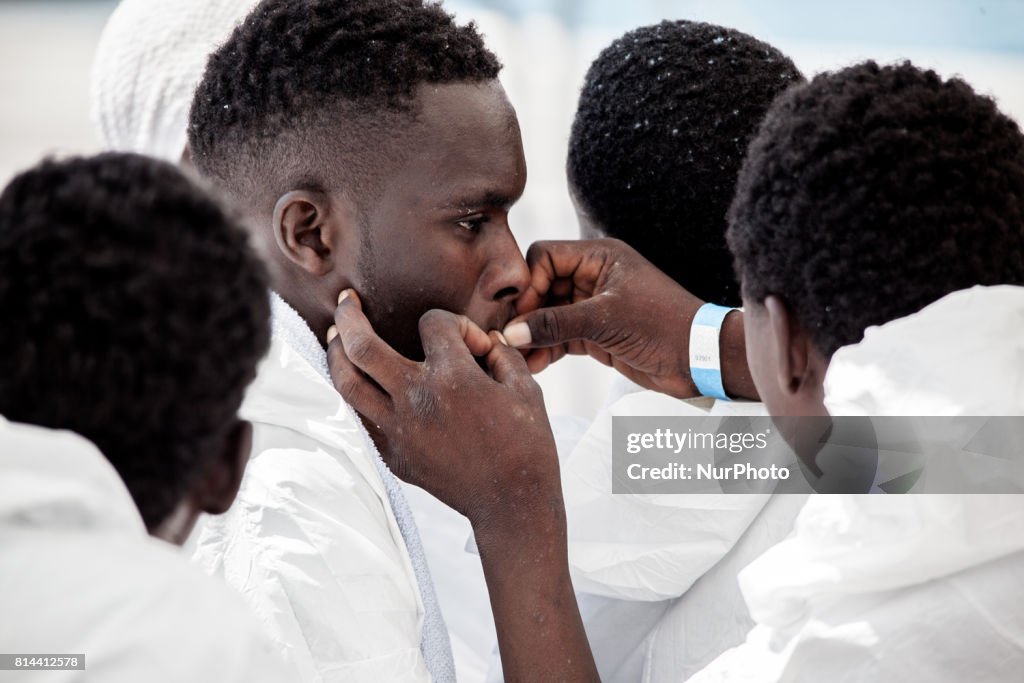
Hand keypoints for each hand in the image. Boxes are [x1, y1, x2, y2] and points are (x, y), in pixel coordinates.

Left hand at [327, 291, 597, 681]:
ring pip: (346, 382)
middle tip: (345, 301)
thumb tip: (483, 337)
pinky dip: (353, 393)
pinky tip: (355, 380)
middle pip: (361, 345)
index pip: (434, 325)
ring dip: (336, 353)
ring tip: (335, 336)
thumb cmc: (527, 444)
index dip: (455, 326)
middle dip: (349, 316)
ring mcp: (399, 430)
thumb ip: (501, 352)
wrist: (512, 503)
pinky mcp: (393, 454)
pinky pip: (360, 416)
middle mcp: (417, 399)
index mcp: (453, 378)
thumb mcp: (526, 388)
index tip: (473, 346)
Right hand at [502, 239, 756, 400]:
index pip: (545, 257)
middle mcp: (593, 277)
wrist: (699, 361)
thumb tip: (512, 332)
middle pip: (541, 286)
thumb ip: (555, 324)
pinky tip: (532, 365)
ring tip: (515, 356)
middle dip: (524, 312)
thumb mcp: (605, 321)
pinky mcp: (595, 334)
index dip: (529, 282)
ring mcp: (593, 306)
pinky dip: (545, 349)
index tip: (522, 312)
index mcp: (600, 257)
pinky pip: (560, 336)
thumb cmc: (662, 327)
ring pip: (548, 315)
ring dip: (532, 334)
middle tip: (507, 337)